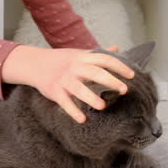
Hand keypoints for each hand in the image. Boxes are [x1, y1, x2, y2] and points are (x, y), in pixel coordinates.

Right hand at [1, 45, 134, 123]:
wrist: (35, 64)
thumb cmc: (62, 60)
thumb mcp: (79, 53)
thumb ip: (97, 53)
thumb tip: (117, 48)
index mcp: (83, 57)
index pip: (104, 59)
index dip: (119, 66)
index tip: (131, 75)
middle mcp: (74, 67)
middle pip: (94, 73)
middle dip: (110, 81)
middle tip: (124, 90)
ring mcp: (64, 79)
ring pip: (78, 88)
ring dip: (91, 97)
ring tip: (103, 106)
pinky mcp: (54, 91)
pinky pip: (64, 102)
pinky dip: (73, 111)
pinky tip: (82, 119)